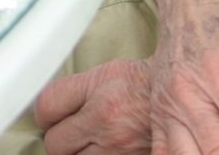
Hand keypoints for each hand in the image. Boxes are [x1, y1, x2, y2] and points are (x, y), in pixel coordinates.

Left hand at [36, 58, 154, 154]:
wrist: (176, 100)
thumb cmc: (140, 84)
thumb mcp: (105, 73)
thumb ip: (73, 90)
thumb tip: (44, 108)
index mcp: (98, 93)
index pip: (46, 108)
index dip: (43, 113)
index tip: (49, 115)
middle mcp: (106, 124)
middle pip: (55, 143)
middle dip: (58, 137)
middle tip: (67, 131)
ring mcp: (117, 149)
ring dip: (73, 153)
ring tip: (83, 142)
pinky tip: (96, 148)